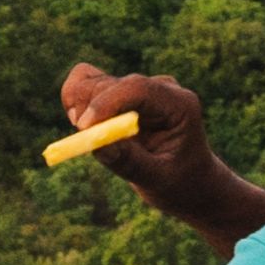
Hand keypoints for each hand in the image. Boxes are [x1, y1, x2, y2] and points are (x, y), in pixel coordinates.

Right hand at [59, 63, 264, 259]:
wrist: (190, 181)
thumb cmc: (181, 182)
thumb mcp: (159, 179)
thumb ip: (129, 161)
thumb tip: (95, 144)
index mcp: (178, 105)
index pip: (137, 88)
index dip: (106, 103)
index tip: (84, 129)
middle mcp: (158, 88)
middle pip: (109, 83)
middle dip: (89, 111)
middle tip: (84, 142)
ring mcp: (139, 88)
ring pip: (91, 82)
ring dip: (81, 110)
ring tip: (94, 141)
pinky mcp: (120, 93)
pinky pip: (85, 84)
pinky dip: (75, 103)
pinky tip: (87, 129)